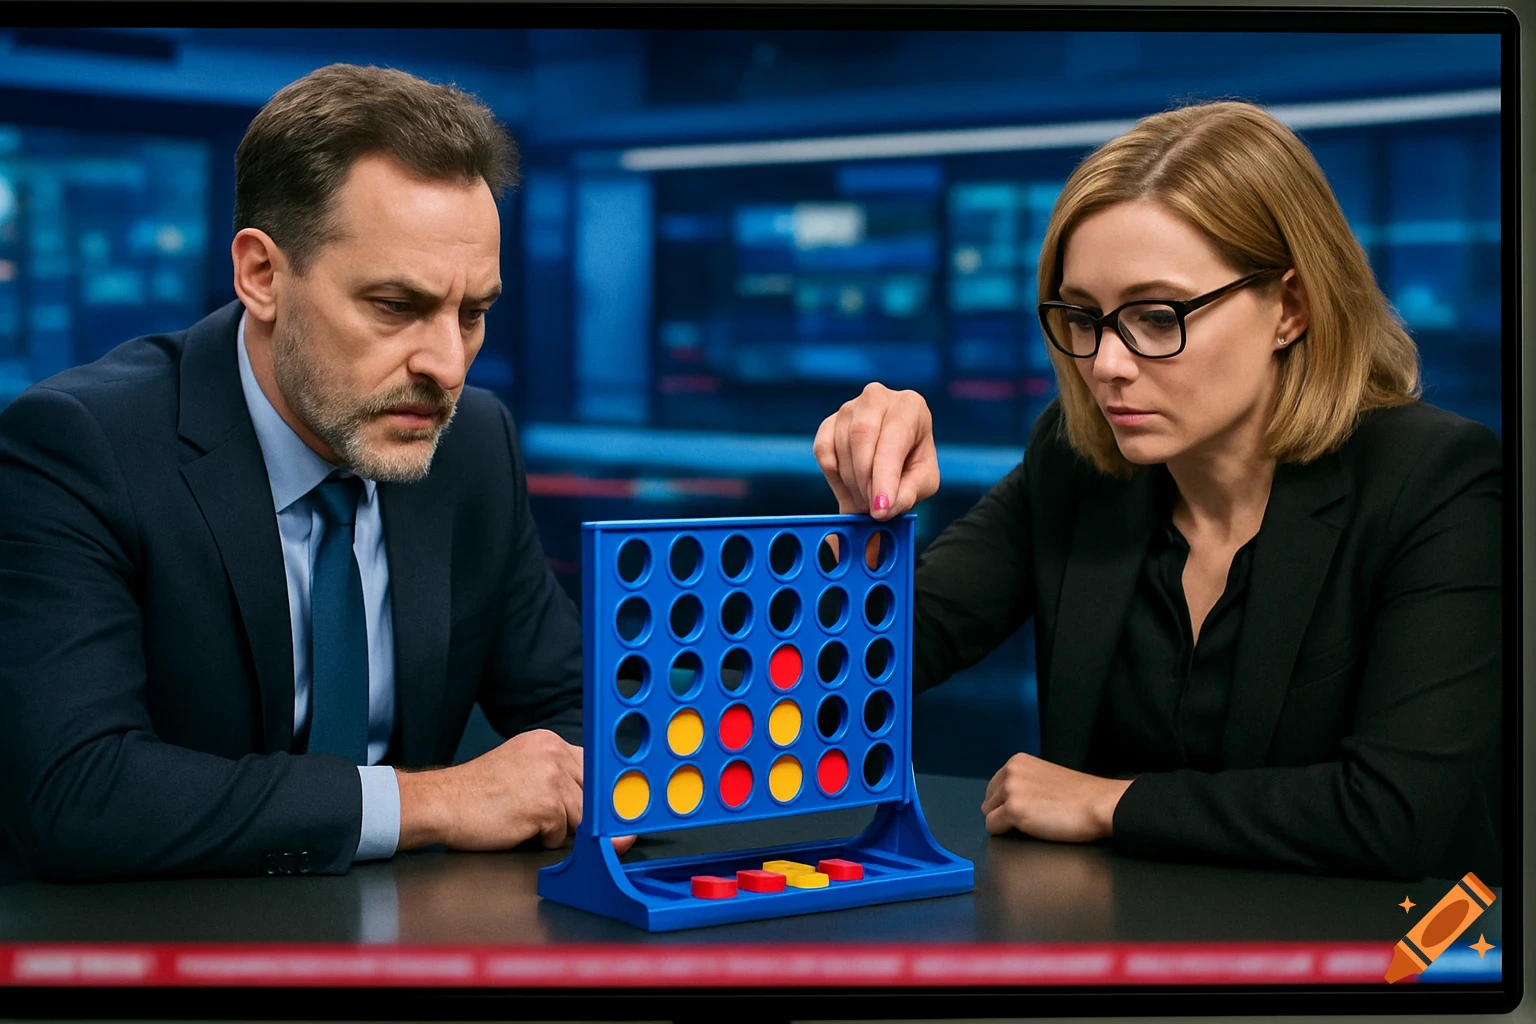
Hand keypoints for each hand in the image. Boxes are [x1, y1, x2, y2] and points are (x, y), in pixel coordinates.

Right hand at [397, 728, 584, 851]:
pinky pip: (561, 835)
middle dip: (580, 811)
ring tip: (526, 819)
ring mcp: (552, 778)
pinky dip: (542, 840)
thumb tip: (593, 800)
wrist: (442, 802)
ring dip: (558, 827)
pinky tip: (518, 828)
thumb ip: (555, 775)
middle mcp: (553, 753)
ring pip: (581, 816)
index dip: (593, 791)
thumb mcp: (522, 767)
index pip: (592, 767)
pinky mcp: (547, 805)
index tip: (595, 807)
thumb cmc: (476, 792)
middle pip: (593, 791)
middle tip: (550, 817)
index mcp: (548, 741)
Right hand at [813, 382, 937, 519]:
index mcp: (909, 406)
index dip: (885, 478)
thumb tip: (884, 507)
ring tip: (866, 500)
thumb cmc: (913, 461)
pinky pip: (823, 449)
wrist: (897, 451)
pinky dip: (833, 474)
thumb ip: (909, 494)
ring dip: (851, 482)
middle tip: (872, 509)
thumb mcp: (923, 481)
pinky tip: (849, 485)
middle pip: (862, 437)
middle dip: (865, 481)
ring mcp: (849, 408)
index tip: (881, 509)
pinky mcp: (829, 422)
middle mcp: (877, 398)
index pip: (893, 440)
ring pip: (841, 445)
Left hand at [981, 752, 1134, 843]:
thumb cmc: (1079, 796)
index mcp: (1017, 761)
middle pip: (989, 801)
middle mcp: (1010, 771)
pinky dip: (1006, 833)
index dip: (1005, 802)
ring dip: (1005, 823)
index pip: (994, 786)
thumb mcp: (1044, 777)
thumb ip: (1023, 782)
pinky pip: (993, 828)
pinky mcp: (1014, 809)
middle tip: (1029, 818)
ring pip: (989, 814)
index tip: (1025, 809)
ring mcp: (1011, 790)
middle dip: (1002, 812)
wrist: (1099, 804)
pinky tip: (1028, 830)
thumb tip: (1006, 798)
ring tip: (1032, 823)